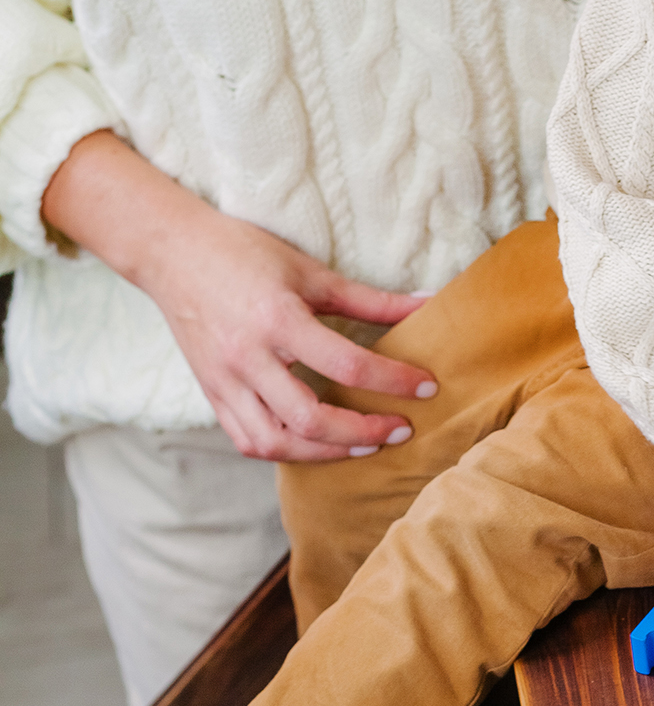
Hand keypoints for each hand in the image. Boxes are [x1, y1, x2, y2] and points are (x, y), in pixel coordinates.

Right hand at [42, 131, 435, 461]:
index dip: (394, 380)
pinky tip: (318, 445)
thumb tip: (429, 306)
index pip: (347, 363)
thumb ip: (371, 300)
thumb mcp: (312, 271)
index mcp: (278, 320)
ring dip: (326, 453)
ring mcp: (223, 381)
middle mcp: (247, 358)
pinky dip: (286, 451)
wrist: (172, 252)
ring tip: (365, 445)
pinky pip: (248, 440)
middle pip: (310, 418)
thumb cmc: (245, 253)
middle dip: (363, 431)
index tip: (428, 387)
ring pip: (275, 442)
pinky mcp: (211, 394)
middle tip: (402, 429)